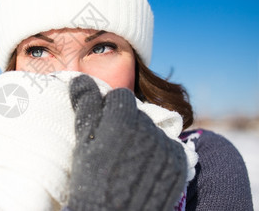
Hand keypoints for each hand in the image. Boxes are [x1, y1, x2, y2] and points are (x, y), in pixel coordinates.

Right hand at [68, 75, 186, 210]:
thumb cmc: (92, 179)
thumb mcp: (83, 141)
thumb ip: (86, 106)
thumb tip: (79, 78)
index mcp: (122, 119)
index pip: (120, 97)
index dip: (109, 109)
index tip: (103, 128)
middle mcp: (148, 128)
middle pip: (137, 113)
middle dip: (126, 122)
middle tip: (114, 147)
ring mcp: (166, 145)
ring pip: (152, 129)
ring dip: (142, 137)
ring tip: (129, 160)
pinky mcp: (178, 162)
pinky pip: (168, 146)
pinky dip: (158, 153)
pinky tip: (144, 167)